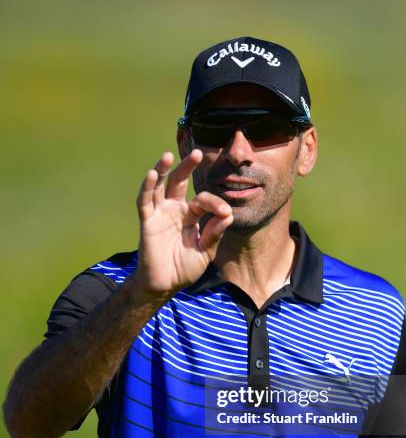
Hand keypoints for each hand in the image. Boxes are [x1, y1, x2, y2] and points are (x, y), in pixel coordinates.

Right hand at [132, 149, 232, 298]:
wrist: (165, 285)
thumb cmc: (184, 268)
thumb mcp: (205, 252)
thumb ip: (215, 233)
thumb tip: (227, 213)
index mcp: (191, 216)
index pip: (203, 201)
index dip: (215, 204)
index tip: (225, 214)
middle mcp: (175, 210)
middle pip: (180, 182)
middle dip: (187, 167)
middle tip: (197, 153)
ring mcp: (160, 214)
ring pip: (160, 186)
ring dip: (163, 170)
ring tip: (168, 155)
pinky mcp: (147, 221)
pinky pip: (145, 201)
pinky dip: (147, 187)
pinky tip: (152, 174)